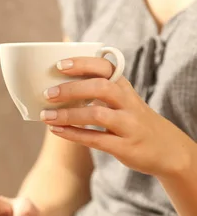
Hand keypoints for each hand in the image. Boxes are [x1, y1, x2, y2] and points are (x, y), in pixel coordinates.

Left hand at [41, 57, 195, 176]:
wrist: (169, 150)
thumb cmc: (133, 120)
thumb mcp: (123, 101)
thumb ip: (98, 91)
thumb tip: (55, 85)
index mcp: (124, 88)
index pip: (106, 67)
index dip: (82, 64)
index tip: (59, 65)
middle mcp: (129, 103)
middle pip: (101, 88)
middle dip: (71, 89)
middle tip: (47, 93)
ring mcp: (129, 125)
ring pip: (97, 115)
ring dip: (68, 114)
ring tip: (46, 116)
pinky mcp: (126, 147)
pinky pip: (96, 139)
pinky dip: (74, 134)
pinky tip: (57, 130)